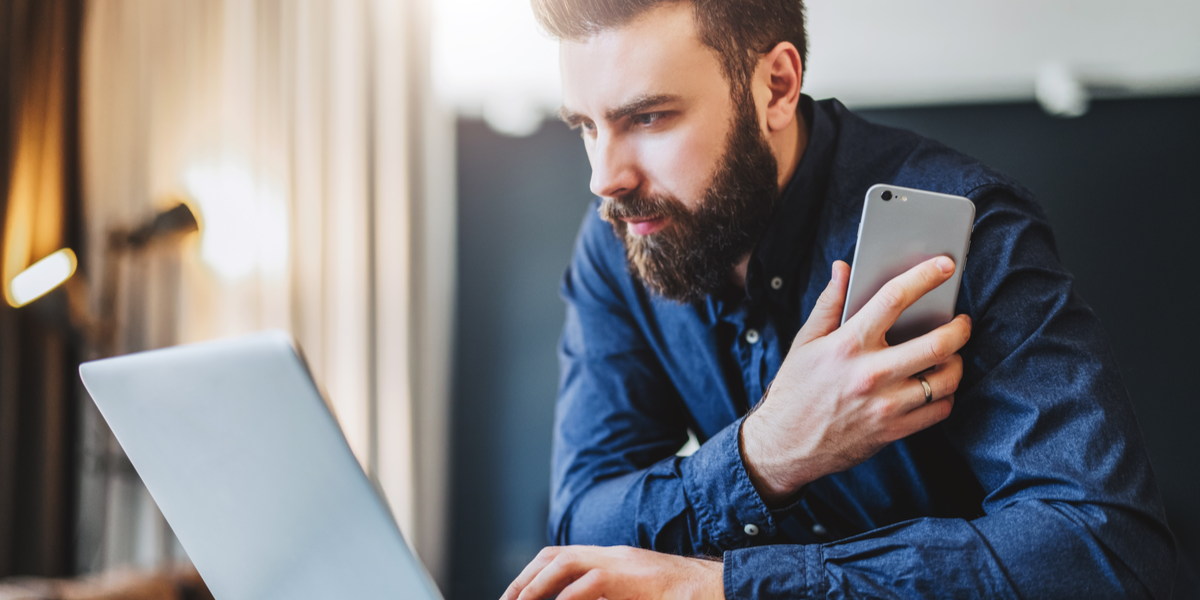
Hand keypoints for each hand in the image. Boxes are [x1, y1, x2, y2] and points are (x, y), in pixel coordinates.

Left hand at [500, 545, 723, 599]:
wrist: (724, 590)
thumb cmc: (686, 599)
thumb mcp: (637, 596)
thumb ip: (609, 596)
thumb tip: (575, 599)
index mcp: (616, 561)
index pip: (562, 556)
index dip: (533, 575)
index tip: (514, 597)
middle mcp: (615, 556)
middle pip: (555, 556)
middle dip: (525, 580)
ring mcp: (624, 564)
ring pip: (564, 563)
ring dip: (536, 586)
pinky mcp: (632, 578)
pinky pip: (589, 584)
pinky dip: (565, 598)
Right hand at [741, 257, 970, 503]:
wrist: (784, 445)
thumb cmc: (795, 389)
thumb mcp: (806, 342)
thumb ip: (829, 303)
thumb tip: (843, 269)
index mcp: (847, 344)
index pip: (893, 299)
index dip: (924, 277)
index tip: (945, 265)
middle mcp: (870, 373)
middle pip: (937, 343)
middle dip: (959, 328)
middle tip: (962, 321)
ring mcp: (885, 405)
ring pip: (945, 379)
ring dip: (956, 363)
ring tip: (951, 354)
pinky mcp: (893, 431)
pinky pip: (938, 410)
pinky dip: (945, 396)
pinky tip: (937, 386)